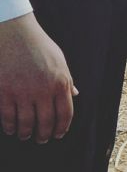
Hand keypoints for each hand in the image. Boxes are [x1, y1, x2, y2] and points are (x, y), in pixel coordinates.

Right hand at [0, 14, 76, 143]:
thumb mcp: (59, 60)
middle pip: (46, 122)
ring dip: (26, 133)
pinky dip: (9, 126)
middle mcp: (42, 90)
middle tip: (41, 140)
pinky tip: (10, 129)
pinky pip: (7, 115)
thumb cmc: (38, 45)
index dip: (62, 128)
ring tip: (25, 136)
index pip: (65, 114)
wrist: (13, 31)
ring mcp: (22, 92)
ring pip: (26, 123)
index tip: (58, 134)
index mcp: (60, 83)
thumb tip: (75, 94)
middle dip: (44, 135)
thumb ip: (67, 80)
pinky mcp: (4, 91)